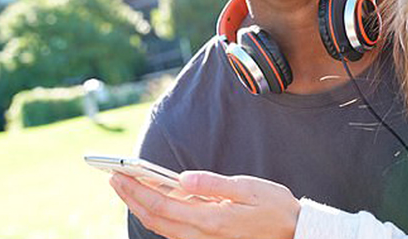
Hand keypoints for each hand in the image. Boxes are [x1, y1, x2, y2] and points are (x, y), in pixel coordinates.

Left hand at [111, 170, 300, 238]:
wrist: (293, 233)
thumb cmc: (274, 207)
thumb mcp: (247, 188)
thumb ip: (213, 184)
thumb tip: (182, 178)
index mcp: (211, 220)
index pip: (163, 205)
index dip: (137, 190)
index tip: (119, 175)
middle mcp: (202, 235)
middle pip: (155, 219)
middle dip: (131, 197)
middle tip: (113, 177)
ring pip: (161, 227)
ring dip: (141, 206)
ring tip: (127, 185)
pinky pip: (173, 230)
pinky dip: (158, 214)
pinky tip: (153, 198)